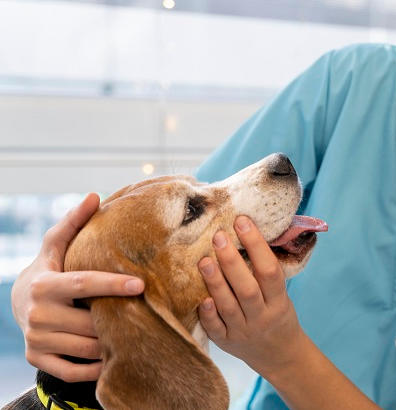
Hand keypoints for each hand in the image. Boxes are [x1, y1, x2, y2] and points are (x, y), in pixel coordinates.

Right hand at [10, 193, 144, 381]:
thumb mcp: (55, 246)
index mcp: (45, 285)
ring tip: (136, 334)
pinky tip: (114, 357)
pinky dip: (96, 368)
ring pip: (86, 347)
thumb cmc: (49, 270)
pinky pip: (74, 370)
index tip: (141, 285)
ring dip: (112, 343)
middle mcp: (38, 314)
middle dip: (118, 320)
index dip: (112, 285)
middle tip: (146, 315)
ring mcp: (37, 339)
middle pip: (90, 321)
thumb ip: (74, 222)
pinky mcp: (38, 359)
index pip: (83, 284)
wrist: (19, 305)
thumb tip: (94, 196)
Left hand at [198, 216, 306, 377]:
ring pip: (229, 306)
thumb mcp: (281, 294)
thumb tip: (245, 231)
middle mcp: (262, 317)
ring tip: (203, 260)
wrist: (278, 354)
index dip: (256, 245)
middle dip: (232, 261)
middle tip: (218, 236)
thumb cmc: (276, 313)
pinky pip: (216, 329)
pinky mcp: (227, 343)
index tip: (242, 222)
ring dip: (215, 282)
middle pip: (247, 289)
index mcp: (279, 301)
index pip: (270, 271)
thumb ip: (266, 273)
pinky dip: (209, 314)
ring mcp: (243, 331)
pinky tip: (201, 298)